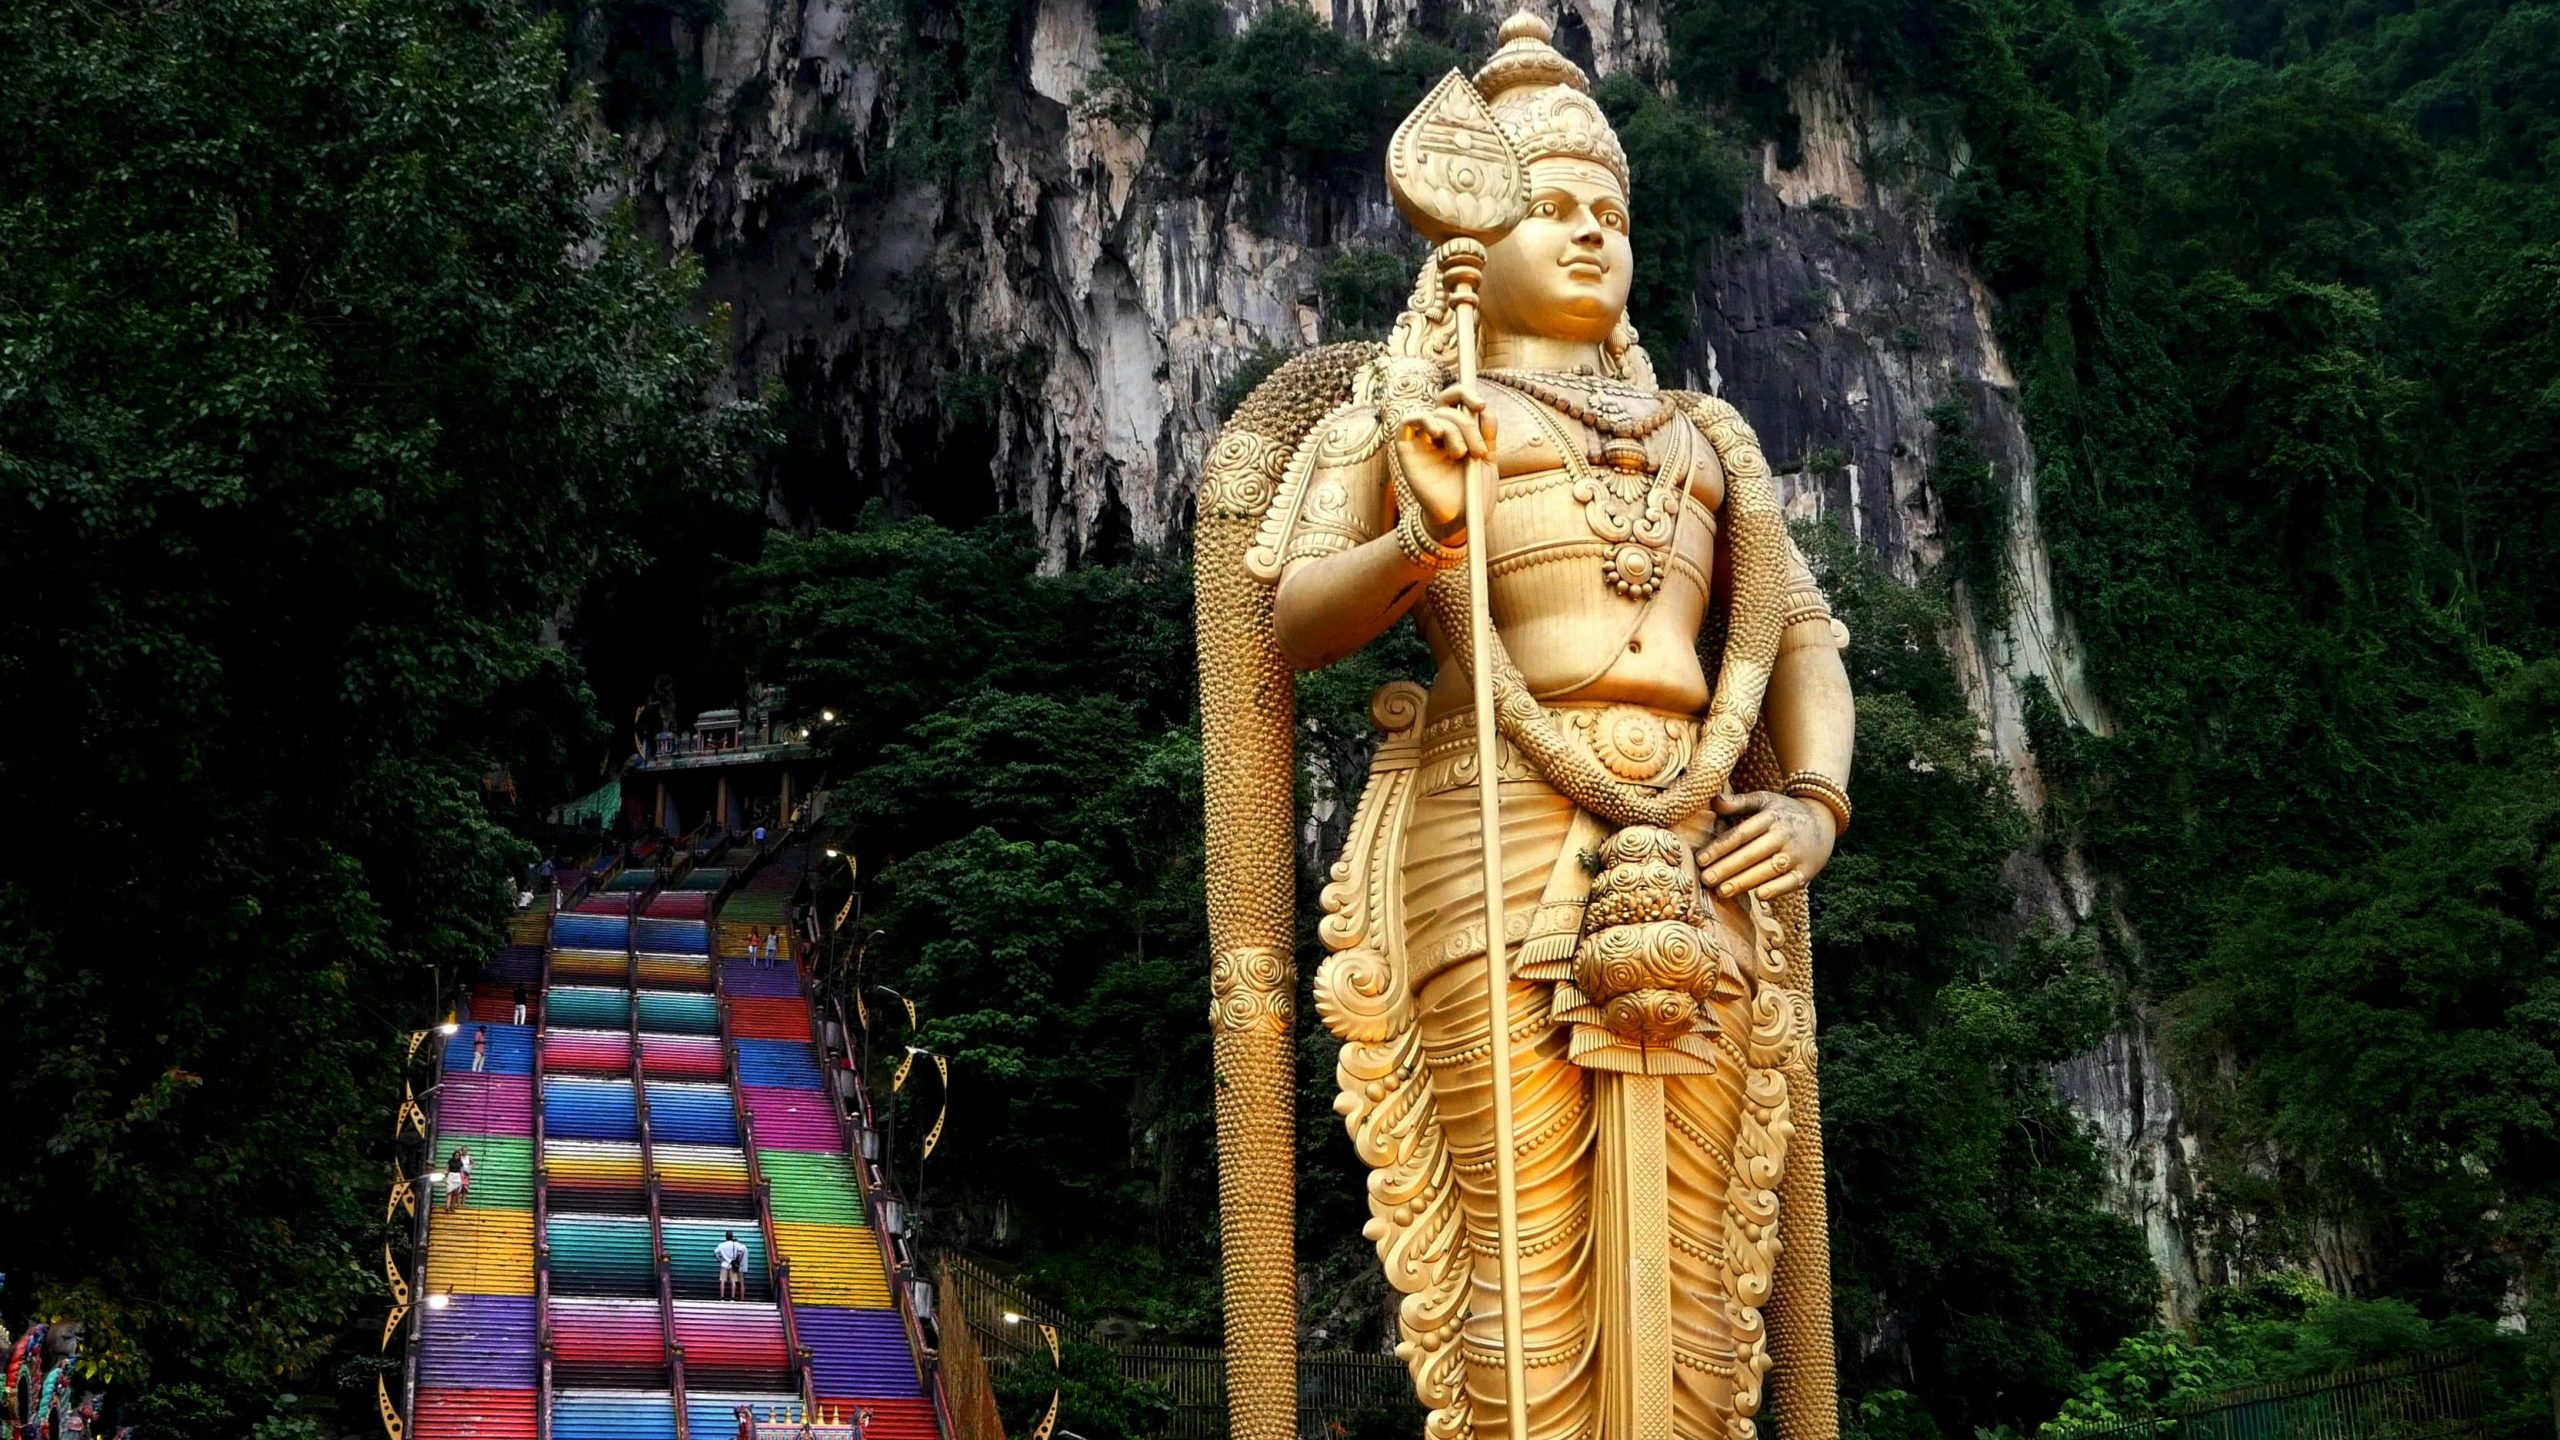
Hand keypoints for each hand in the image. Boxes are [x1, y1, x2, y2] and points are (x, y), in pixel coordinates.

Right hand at [1393, 383, 1496, 544]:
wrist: (1461, 519)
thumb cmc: (1473, 492)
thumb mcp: (1488, 459)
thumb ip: (1486, 433)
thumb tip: (1483, 409)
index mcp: (1458, 430)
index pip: (1457, 399)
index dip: (1467, 394)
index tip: (1482, 406)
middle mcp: (1439, 432)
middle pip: (1448, 406)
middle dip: (1468, 423)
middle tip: (1477, 450)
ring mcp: (1422, 440)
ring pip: (1436, 415)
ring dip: (1454, 430)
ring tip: (1462, 455)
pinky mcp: (1406, 450)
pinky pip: (1407, 422)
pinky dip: (1423, 420)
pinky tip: (1437, 434)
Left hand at [1699, 792, 1836, 901]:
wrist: (1823, 821)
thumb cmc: (1783, 813)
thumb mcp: (1763, 800)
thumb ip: (1738, 802)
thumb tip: (1713, 801)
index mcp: (1770, 817)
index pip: (1741, 834)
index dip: (1720, 848)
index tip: (1700, 860)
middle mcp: (1784, 835)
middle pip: (1752, 854)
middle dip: (1727, 868)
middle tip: (1706, 880)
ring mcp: (1797, 854)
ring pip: (1768, 870)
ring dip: (1745, 882)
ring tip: (1722, 891)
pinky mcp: (1808, 870)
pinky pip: (1791, 882)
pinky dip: (1776, 889)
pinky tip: (1758, 896)